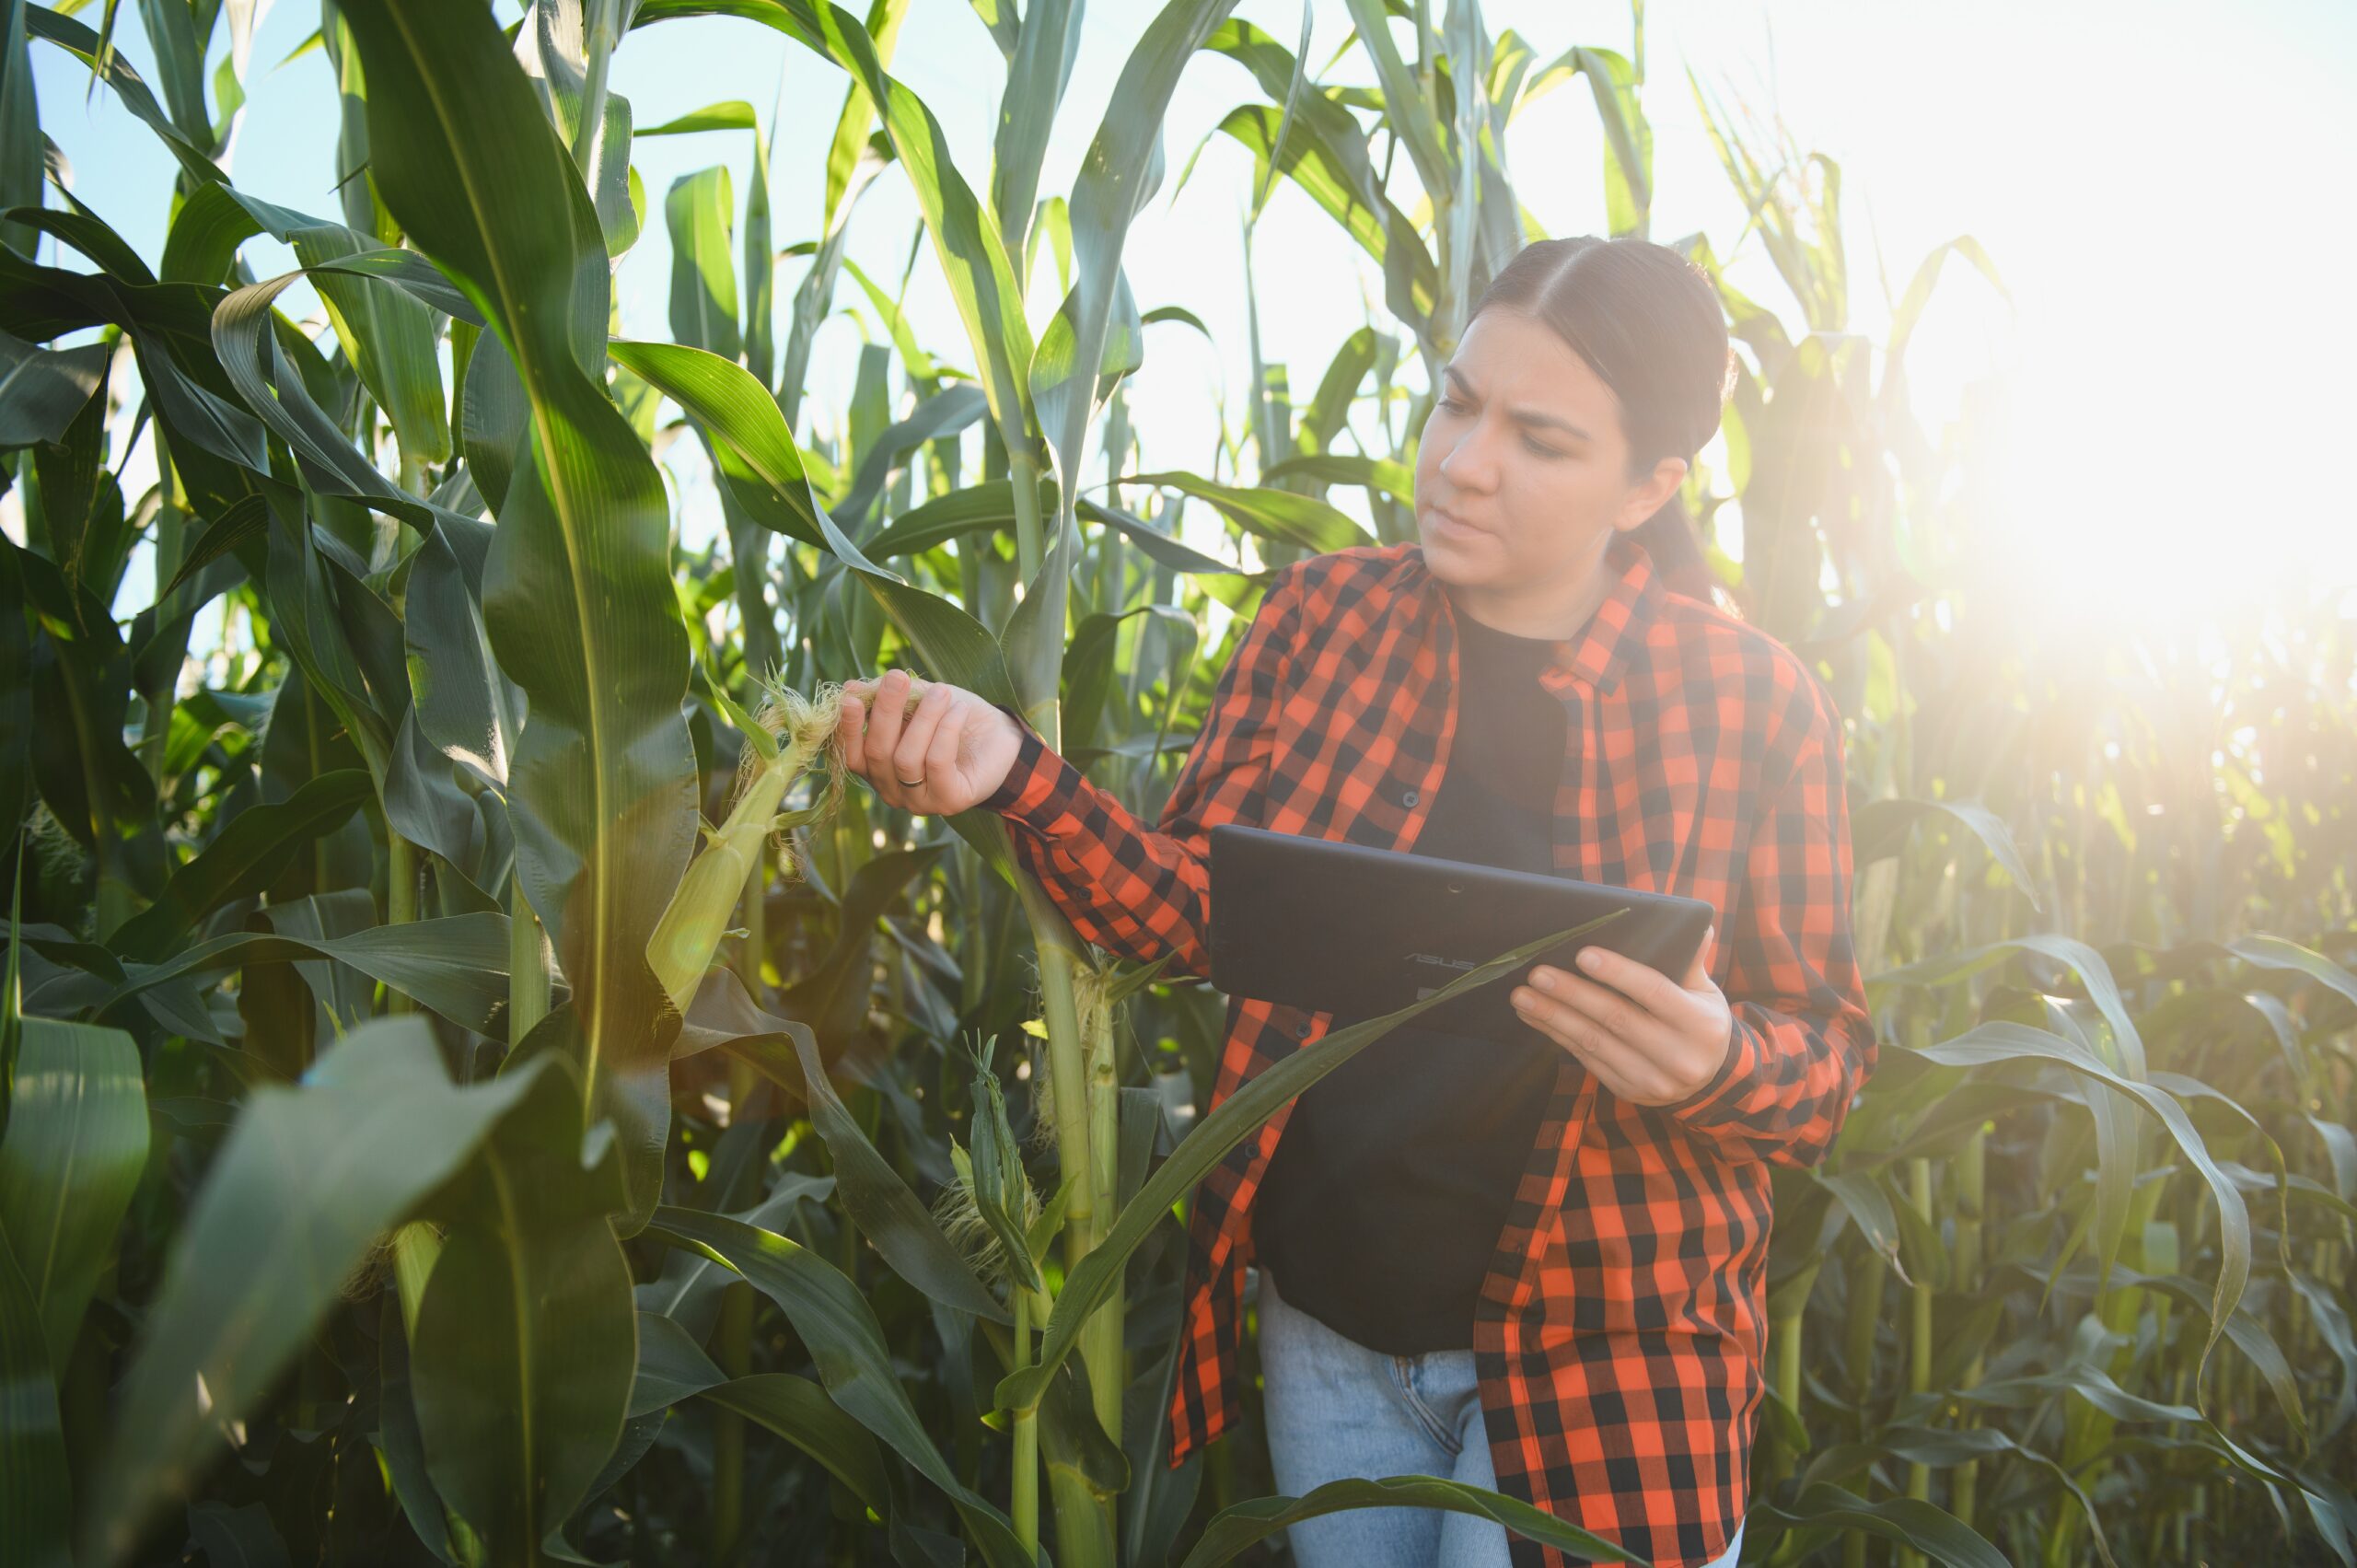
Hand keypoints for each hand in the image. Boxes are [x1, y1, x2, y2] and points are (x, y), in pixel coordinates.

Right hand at [835, 669, 1022, 816]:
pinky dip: (946, 730)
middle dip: (886, 712)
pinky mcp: (949, 801)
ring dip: (924, 718)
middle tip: (897, 678)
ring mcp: (920, 801)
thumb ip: (883, 698)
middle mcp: (893, 790)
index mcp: (879, 769)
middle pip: (877, 753)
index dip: (849, 728)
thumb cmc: (952, 718)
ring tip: (941, 692)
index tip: (851, 698)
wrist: (1001, 737)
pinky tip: (959, 710)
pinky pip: (937, 762)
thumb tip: (848, 688)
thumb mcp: (916, 700)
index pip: (853, 754)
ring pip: (906, 758)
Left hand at [1508, 927, 1735, 1106]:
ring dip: (1553, 1017)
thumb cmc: (1700, 1021)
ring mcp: (1652, 1080)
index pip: (1655, 993)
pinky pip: (1586, 1059)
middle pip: (1616, 1019)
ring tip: (1522, 996)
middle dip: (1572, 994)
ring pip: (1594, 1043)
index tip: (1582, 954)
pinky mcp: (1628, 1091)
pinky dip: (1556, 1035)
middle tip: (1537, 974)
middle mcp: (1678, 1057)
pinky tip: (1535, 1017)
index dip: (1618, 973)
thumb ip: (1692, 961)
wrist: (1708, 1079)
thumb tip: (1695, 923)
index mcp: (1701, 1025)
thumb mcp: (1705, 992)